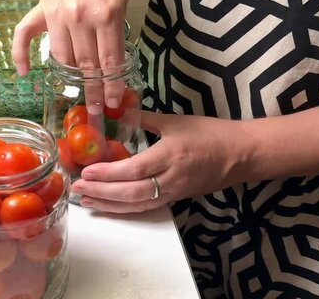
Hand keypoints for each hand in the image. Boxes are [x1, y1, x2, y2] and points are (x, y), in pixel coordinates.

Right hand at [12, 0, 129, 113]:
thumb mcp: (122, 1)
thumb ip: (114, 32)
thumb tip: (109, 65)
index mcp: (105, 15)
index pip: (109, 61)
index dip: (111, 85)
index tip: (112, 102)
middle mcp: (79, 17)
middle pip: (86, 64)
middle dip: (92, 90)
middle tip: (96, 108)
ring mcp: (57, 14)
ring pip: (62, 57)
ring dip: (69, 78)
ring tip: (77, 93)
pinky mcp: (41, 9)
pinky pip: (24, 35)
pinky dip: (20, 55)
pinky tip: (24, 72)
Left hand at [70, 111, 252, 212]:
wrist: (241, 154)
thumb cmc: (209, 134)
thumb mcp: (175, 121)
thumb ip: (144, 118)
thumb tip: (118, 110)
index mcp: (169, 156)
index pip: (133, 169)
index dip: (108, 173)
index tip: (86, 171)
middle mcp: (169, 179)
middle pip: (130, 192)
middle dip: (101, 192)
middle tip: (77, 188)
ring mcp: (172, 192)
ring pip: (136, 205)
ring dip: (108, 204)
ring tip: (85, 200)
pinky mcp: (175, 199)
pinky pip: (146, 207)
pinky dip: (124, 209)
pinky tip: (108, 206)